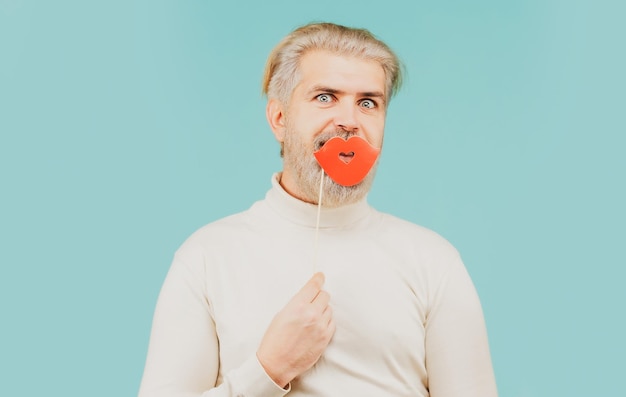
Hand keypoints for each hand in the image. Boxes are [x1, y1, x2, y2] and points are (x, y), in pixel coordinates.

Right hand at [257, 272, 334, 387]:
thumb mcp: (281, 314)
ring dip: (322, 310)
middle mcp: (311, 314)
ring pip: (329, 309)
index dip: (318, 279)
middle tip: (312, 302)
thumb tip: (309, 296)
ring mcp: (320, 327)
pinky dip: (326, 322)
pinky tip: (317, 327)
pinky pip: (332, 323)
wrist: (276, 363)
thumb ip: (297, 303)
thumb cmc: (274, 339)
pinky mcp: (325, 338)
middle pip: (325, 296)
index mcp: (298, 306)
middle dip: (319, 297)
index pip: (313, 286)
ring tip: (311, 319)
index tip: (321, 276)